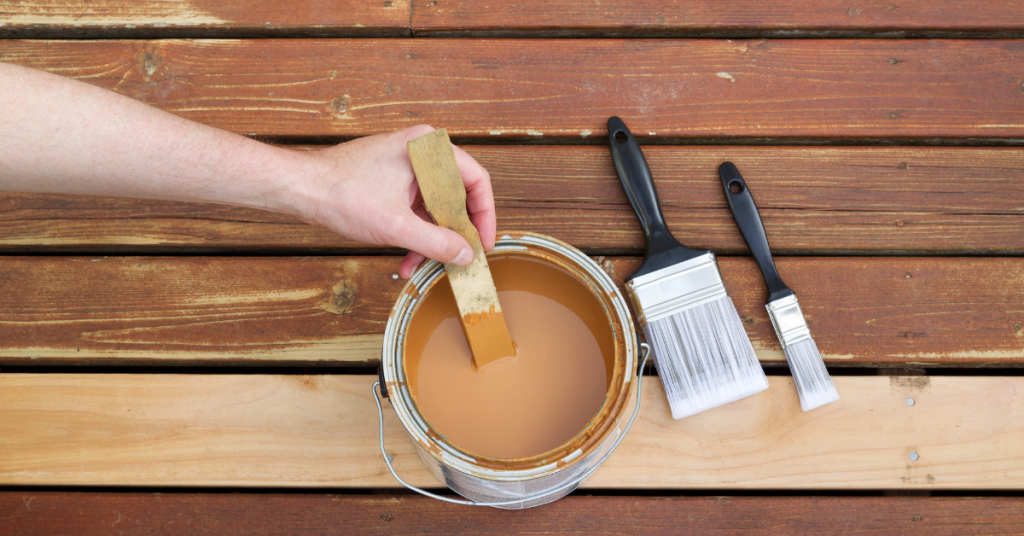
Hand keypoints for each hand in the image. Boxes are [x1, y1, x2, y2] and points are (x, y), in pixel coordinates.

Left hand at [297, 125, 495, 278]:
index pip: (476, 180)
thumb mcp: (395, 226)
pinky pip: (415, 208)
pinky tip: (407, 259)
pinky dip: (414, 234)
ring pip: (434, 206)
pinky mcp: (392, 180)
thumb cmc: (339, 192)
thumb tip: (466, 255)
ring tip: (423, 267)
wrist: (298, 187)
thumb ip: (436, 242)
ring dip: (431, 239)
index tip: (482, 243)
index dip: (485, 216)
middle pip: (457, 196)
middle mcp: (421, 152)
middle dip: (454, 233)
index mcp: (428, 149)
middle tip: (458, 259)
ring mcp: (406, 166)